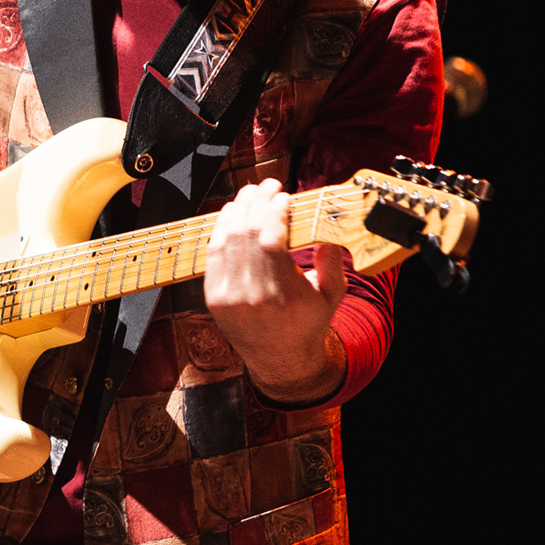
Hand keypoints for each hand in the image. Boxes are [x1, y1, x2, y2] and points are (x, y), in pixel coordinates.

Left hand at [203, 179, 347, 403]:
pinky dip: (221, 230)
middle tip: (267, 185)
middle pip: (246, 234)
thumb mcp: (332, 294)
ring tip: (250, 193)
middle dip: (256, 202)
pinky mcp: (213, 297)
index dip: (274, 212)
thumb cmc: (309, 323)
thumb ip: (331, 259)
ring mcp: (228, 297)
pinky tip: (232, 214)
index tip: (284, 195)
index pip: (270, 241)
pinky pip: (213, 254)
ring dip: (237, 210)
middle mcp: (251, 296)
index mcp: (284, 295)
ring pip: (226, 240)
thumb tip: (328, 222)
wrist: (279, 359)